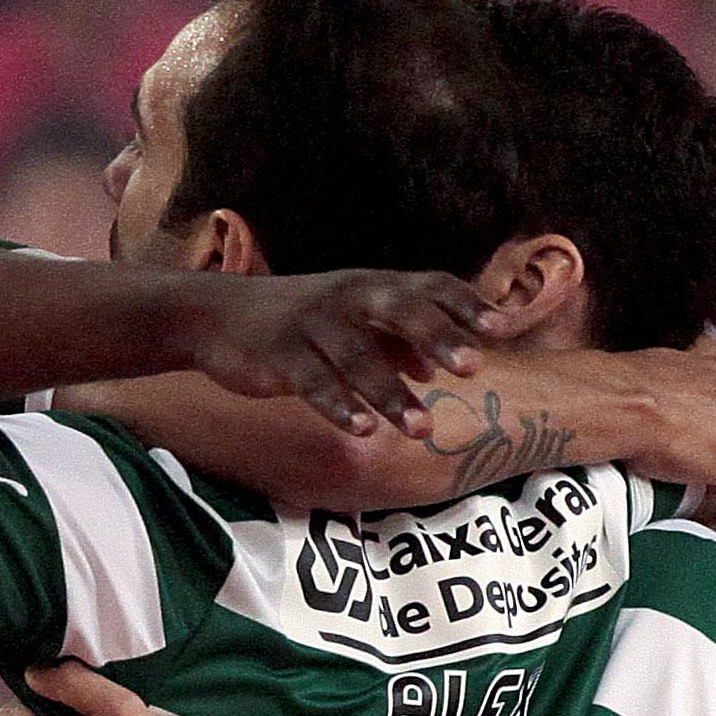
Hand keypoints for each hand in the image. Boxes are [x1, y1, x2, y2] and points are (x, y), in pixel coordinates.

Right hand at [195, 268, 509, 440]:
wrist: (214, 315)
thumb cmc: (294, 320)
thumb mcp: (347, 321)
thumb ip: (392, 341)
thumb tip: (434, 367)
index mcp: (370, 286)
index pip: (428, 285)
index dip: (465, 305)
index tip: (502, 328)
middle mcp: (346, 297)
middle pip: (400, 310)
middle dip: (438, 337)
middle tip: (473, 367)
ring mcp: (311, 324)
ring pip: (358, 356)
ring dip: (391, 393)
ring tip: (421, 429)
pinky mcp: (278, 353)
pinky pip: (313, 381)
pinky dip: (338, 405)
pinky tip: (361, 429)